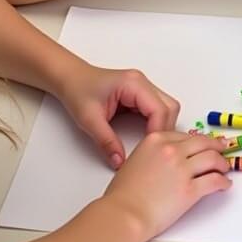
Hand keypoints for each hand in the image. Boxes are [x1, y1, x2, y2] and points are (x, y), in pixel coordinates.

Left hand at [54, 63, 180, 169]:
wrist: (71, 79)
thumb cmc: (78, 91)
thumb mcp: (89, 120)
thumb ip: (106, 142)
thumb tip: (120, 161)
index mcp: (133, 84)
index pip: (159, 108)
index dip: (158, 131)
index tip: (150, 149)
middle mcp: (143, 83)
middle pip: (170, 107)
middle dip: (165, 129)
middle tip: (153, 149)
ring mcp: (143, 87)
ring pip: (167, 107)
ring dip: (162, 126)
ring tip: (150, 144)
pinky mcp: (140, 94)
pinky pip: (157, 109)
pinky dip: (155, 123)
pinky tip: (145, 135)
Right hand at [102, 130, 230, 239]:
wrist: (123, 215)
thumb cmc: (123, 195)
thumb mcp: (135, 161)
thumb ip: (154, 154)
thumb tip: (168, 159)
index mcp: (156, 140)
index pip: (185, 136)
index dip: (198, 141)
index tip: (203, 145)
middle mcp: (172, 150)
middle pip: (203, 142)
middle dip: (216, 146)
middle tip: (222, 149)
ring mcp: (182, 169)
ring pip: (212, 158)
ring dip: (222, 163)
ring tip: (224, 168)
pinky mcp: (190, 189)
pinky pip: (214, 181)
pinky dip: (223, 182)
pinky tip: (224, 184)